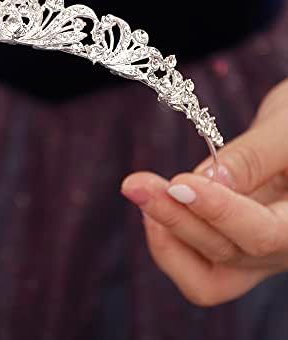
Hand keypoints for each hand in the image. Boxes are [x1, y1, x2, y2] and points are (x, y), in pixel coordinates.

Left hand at [121, 77, 287, 305]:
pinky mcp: (227, 248)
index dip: (218, 211)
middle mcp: (281, 250)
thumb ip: (254, 158)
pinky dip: (167, 241)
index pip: (264, 234)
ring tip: (141, 191)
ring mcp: (253, 256)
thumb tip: (208, 180)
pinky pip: (194, 266)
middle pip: (226, 252)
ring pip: (204, 277)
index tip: (179, 184)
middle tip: (134, 184)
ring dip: (164, 236)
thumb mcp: (285, 131)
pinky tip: (154, 203)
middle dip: (175, 217)